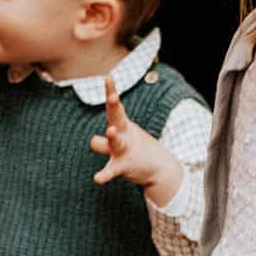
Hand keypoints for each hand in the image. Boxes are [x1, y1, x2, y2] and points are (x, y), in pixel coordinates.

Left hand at [90, 77, 182, 206]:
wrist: (161, 171)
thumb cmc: (137, 153)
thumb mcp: (122, 143)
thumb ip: (103, 143)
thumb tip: (93, 141)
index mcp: (124, 127)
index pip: (115, 107)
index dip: (111, 91)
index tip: (109, 77)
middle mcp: (124, 135)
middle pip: (116, 118)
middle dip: (114, 107)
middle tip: (112, 97)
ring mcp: (125, 150)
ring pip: (115, 142)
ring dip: (113, 137)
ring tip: (111, 132)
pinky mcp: (123, 166)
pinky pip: (112, 170)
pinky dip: (105, 175)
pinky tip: (97, 179)